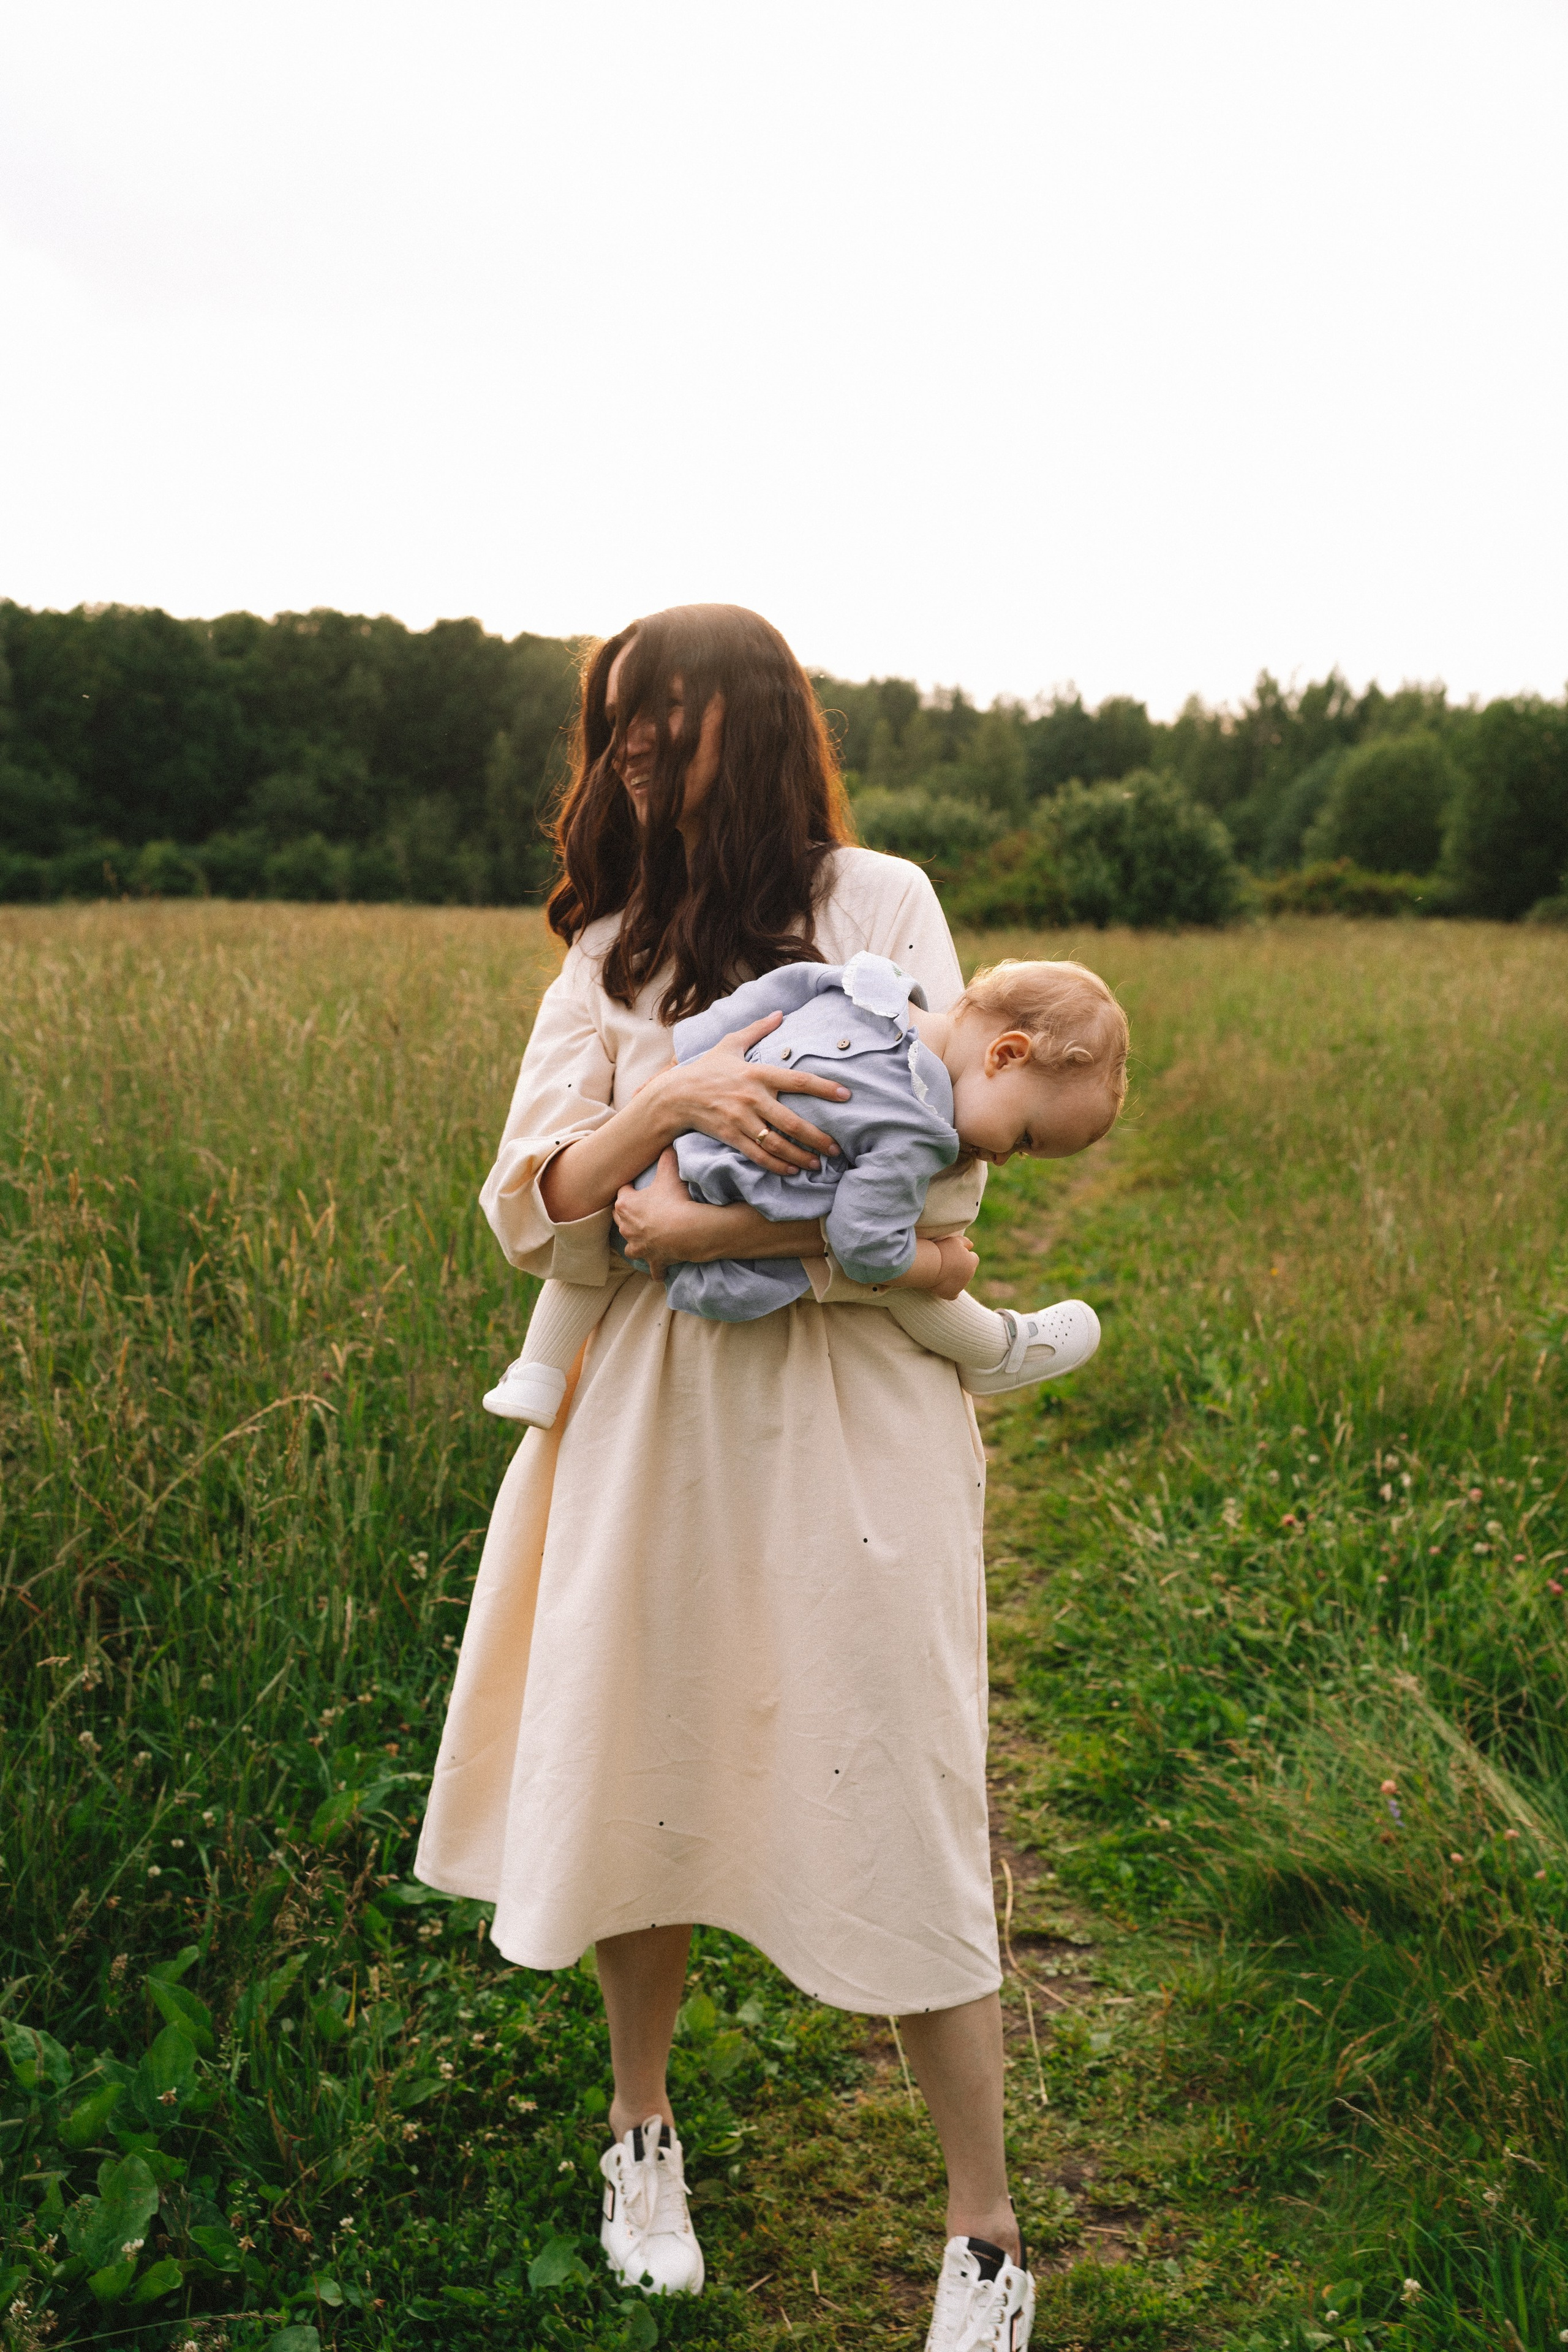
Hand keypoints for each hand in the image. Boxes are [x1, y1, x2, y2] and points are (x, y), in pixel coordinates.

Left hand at [612, 1151, 703, 1276]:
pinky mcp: (653, 1260)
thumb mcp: (669, 1172)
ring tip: (647, 1238)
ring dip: (637, 1242)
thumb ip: (666, 1155)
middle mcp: (626, 1227)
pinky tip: (661, 1268)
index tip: (639, 1186)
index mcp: (625, 1205)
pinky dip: (657, 1268)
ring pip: (630, 1246)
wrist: (687, 1230)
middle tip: (643, 1210)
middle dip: (629, 1215)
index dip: (631, 1189)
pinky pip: (653, 1268)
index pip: (622, 1193)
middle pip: (621, 1219)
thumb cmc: (675, 1200)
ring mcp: (638, 1246)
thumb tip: (668, 1142)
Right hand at [654, 1011, 850, 1174]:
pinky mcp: (730, 1136)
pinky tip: (792, 1171)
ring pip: (777, 1143)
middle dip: (817, 1137)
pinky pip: (757, 1155)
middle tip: (837, 1148)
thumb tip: (780, 1013)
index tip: (846, 1095)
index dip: (824, 1088)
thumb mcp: (730, 1044)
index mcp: (757, 1073)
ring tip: (818, 1164)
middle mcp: (752, 1097)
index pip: (798, 1081)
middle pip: (792, 1121)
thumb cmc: (705, 1069)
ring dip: (800, 1156)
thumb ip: (757, 1029)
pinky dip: (776, 1165)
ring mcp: (740, 1119)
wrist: (673, 1095)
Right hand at [885, 1231, 979, 1297]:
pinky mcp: (951, 1294)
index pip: (973, 1258)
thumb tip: (971, 1246)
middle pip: (967, 1271)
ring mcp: (960, 1286)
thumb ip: (965, 1242)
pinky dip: (950, 1291)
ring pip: (960, 1282)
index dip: (964, 1255)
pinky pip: (953, 1294)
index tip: (954, 1254)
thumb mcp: (954, 1241)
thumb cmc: (941, 1250)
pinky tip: (943, 1285)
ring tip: (941, 1271)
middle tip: (946, 1262)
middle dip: (960, 1267)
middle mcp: (969, 1275)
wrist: (930, 1265)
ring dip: (954, 1278)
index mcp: (972, 1262)